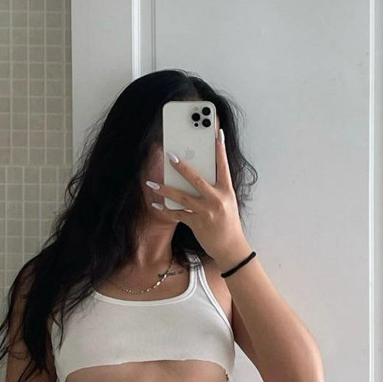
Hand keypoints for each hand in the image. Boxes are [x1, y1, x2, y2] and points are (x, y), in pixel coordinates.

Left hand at [146, 129, 247, 263]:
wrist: (230, 247)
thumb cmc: (228, 223)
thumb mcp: (227, 203)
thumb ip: (215, 189)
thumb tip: (199, 176)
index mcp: (226, 191)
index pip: (223, 166)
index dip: (220, 150)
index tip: (216, 134)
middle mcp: (216, 200)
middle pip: (197, 179)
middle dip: (182, 166)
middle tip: (170, 155)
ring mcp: (206, 212)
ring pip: (182, 197)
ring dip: (165, 189)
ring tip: (152, 183)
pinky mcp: (197, 223)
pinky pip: (177, 214)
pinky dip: (165, 209)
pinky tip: (156, 204)